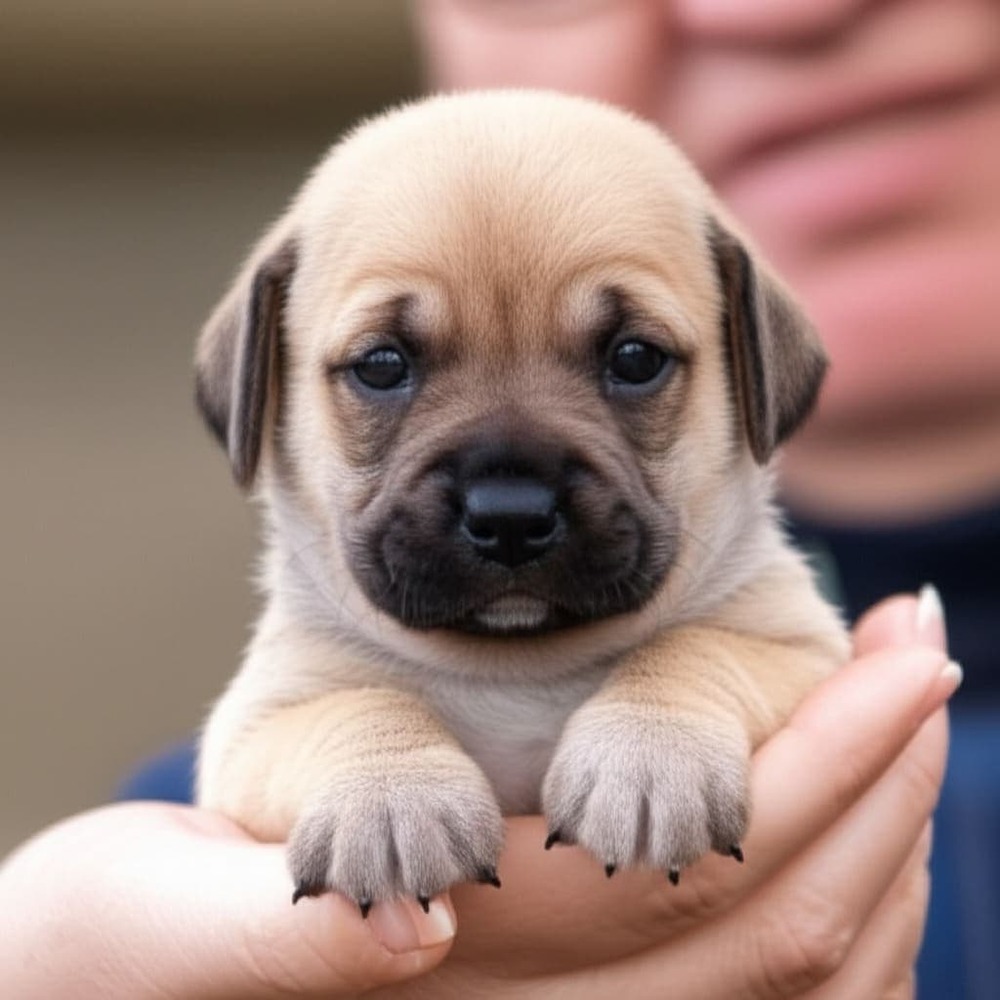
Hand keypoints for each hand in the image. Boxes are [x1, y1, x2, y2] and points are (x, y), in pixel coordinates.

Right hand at [0, 592, 950, 997]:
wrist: (119, 983)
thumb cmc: (116, 952)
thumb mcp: (170, 920)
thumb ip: (289, 927)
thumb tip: (418, 907)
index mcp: (469, 987)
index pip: (709, 889)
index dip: (829, 768)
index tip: (905, 648)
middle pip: (790, 930)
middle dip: (884, 777)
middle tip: (925, 642)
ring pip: (803, 973)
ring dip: (880, 825)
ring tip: (904, 694)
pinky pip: (753, 979)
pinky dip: (835, 878)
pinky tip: (841, 789)